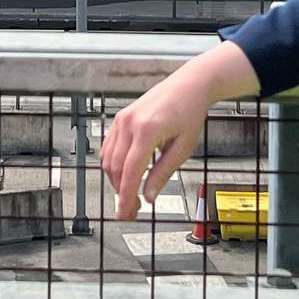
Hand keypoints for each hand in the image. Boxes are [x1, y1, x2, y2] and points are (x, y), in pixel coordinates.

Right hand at [100, 71, 215, 221]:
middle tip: (132, 210)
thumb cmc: (189, 112)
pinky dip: (115, 164)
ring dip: (117, 180)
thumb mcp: (182, 148)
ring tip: (131, 195)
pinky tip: (127, 175)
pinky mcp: (120, 118)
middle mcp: (129, 123)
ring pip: (108, 159)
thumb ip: (163, 173)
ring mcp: (122, 119)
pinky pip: (109, 147)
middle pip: (116, 168)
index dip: (126, 196)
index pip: (131, 171)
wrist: (188, 86)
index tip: (125, 213)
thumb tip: (149, 196)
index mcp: (147, 130)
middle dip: (121, 192)